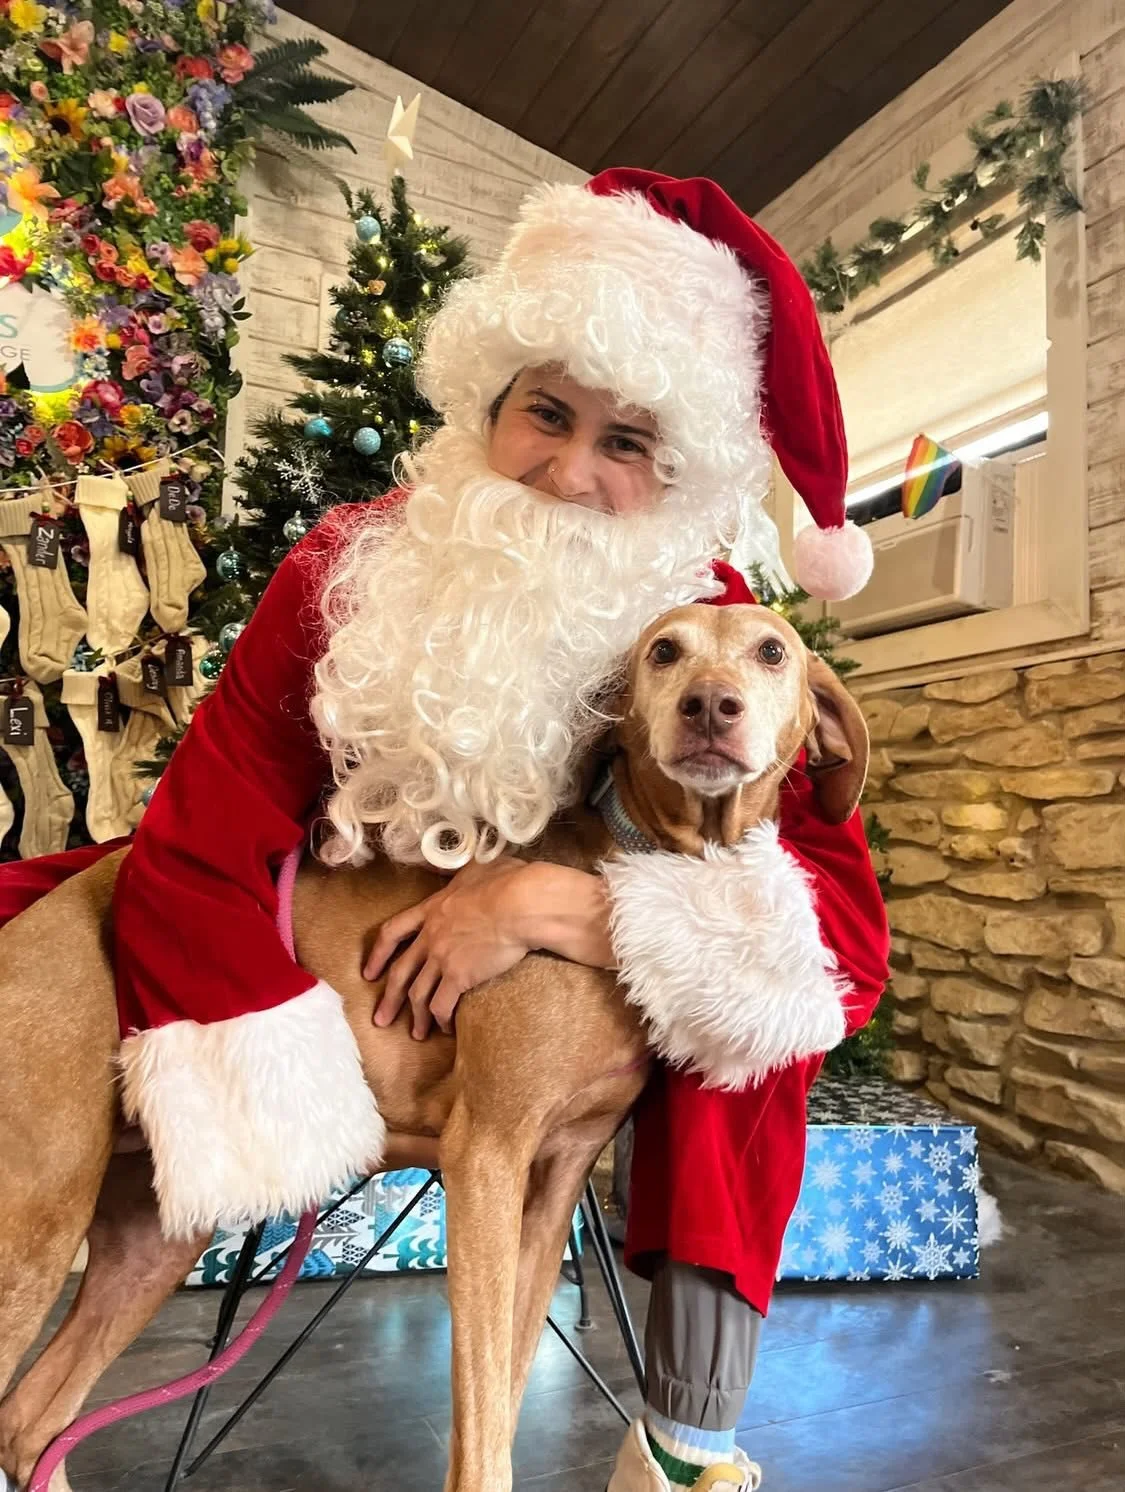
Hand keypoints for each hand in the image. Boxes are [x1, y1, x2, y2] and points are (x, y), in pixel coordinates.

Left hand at [365, 858, 530, 1039]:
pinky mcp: (460, 976)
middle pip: (399, 972)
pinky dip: (441, 1019)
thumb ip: (459, 874)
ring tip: (416, 1034)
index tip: (369, 972)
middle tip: (381, 1019)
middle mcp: (430, 936)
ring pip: (418, 994)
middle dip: (389, 999)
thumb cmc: (506, 881)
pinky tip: (445, 1028)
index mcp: (431, 909)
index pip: (392, 932)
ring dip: (415, 1017)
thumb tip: (458, 869)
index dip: (377, 954)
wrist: (520, 904)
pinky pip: (442, 1005)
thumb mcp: (475, 867)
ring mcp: (442, 958)